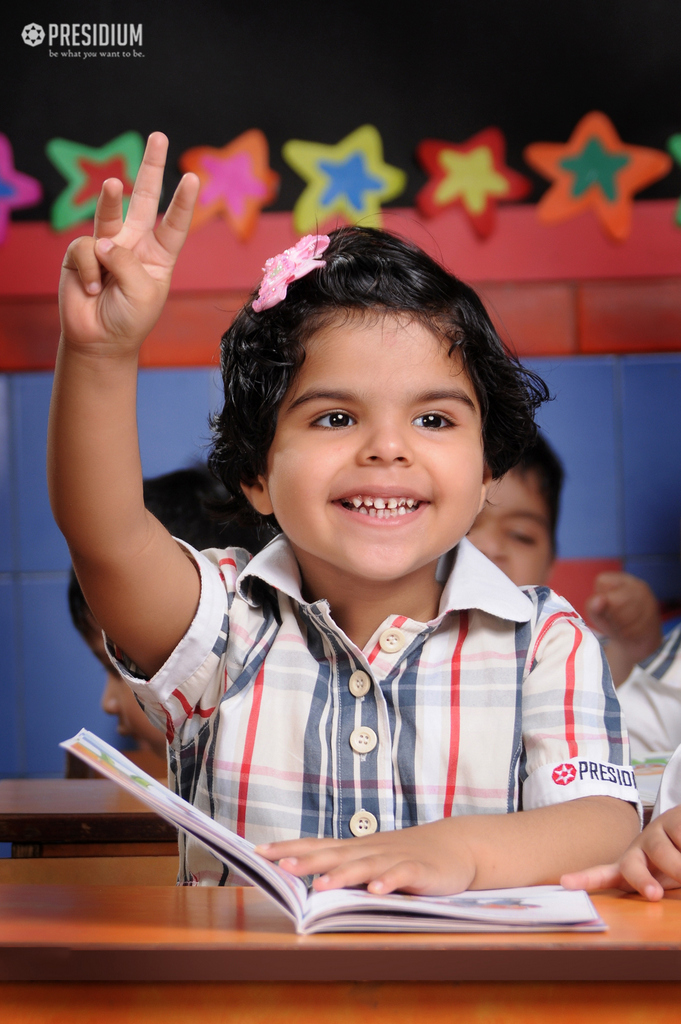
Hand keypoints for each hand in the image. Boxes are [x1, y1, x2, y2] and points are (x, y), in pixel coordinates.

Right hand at [59, 132, 198, 357]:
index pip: (175, 224)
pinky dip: (91, 271)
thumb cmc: (130, 319)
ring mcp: (108, 244)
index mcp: (160, 255)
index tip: (193, 178)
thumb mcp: (144, 293)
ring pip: (110, 209)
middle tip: (159, 136)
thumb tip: (103, 240)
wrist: (98, 340)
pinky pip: (87, 249)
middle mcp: (135, 243)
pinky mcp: (82, 252)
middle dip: (151, 167)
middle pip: (145, 199)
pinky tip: (93, 288)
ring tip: (113, 185)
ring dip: (110, 197)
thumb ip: (128, 263)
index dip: (183, 202)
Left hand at [256, 818, 476, 895]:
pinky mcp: (419, 870)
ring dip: (342, 875)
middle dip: (307, 860)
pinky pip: (402, 875)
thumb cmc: (405, 857)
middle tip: (281, 865)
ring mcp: (394, 858)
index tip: (259, 852)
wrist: (454, 847)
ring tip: (321, 885)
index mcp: (355, 849)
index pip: (316, 846)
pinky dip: (388, 882)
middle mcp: (370, 850)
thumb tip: (306, 885)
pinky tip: (375, 891)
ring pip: (364, 865)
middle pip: (334, 854)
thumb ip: (344, 871)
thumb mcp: (371, 862)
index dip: (289, 848)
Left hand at [561, 805, 680, 900]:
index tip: (565, 883)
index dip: (585, 880)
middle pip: (633, 867)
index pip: (603, 875)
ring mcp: (655, 833)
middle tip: (652, 895)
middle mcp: (639, 848)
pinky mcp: (672, 820)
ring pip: (667, 857)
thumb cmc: (677, 861)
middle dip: (641, 882)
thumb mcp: (662, 880)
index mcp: (632, 867)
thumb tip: (652, 896)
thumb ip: (653, 887)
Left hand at [585, 572, 661, 684]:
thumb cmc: (611, 623)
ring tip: (620, 631)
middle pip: (617, 600)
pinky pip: (640, 629)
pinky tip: (629, 638)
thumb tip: (598, 600)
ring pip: (629, 615)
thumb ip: (594, 607)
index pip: (602, 582)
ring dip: (620, 627)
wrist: (636, 644)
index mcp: (622, 580)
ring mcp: (650, 604)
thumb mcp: (597, 614)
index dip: (597, 599)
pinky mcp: (655, 623)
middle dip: (610, 615)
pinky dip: (630, 636)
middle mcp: (639, 587)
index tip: (600, 609)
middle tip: (611, 624)